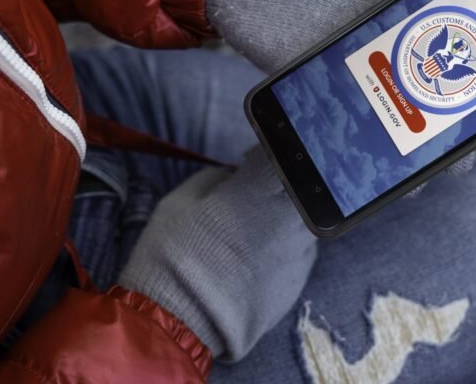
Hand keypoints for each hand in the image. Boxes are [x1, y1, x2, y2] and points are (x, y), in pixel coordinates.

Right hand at [118, 150, 314, 360]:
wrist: (179, 324)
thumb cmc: (173, 254)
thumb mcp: (181, 200)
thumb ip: (218, 178)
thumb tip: (235, 175)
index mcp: (263, 189)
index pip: (281, 153)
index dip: (265, 150)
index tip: (249, 157)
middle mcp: (292, 217)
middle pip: (300, 188)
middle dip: (279, 186)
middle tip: (252, 194)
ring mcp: (301, 252)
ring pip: (303, 222)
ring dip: (283, 219)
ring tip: (250, 233)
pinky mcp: (300, 284)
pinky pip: (297, 254)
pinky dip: (281, 251)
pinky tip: (254, 262)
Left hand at [205, 0, 475, 167]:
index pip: (454, 17)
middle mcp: (376, 28)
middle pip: (435, 68)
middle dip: (467, 100)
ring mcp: (345, 57)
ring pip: (399, 97)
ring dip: (430, 127)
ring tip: (457, 161)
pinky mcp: (311, 78)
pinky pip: (351, 111)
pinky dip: (374, 136)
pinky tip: (395, 162)